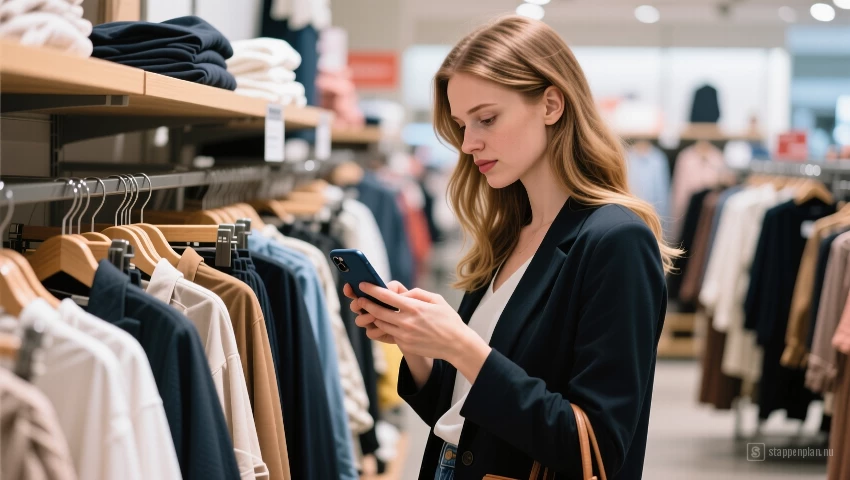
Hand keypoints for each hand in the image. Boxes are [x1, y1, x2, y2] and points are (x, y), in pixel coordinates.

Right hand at [343, 281, 407, 343]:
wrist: (418, 324)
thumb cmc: (410, 304)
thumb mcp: (405, 293)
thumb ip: (395, 288)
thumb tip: (386, 289)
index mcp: (372, 296)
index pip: (357, 291)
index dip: (350, 289)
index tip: (349, 285)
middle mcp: (368, 309)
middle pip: (354, 306)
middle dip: (357, 303)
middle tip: (361, 301)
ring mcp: (371, 322)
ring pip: (359, 320)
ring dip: (365, 317)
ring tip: (374, 315)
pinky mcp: (377, 334)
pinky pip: (370, 333)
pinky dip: (376, 329)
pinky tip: (385, 327)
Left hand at [356, 283, 490, 367]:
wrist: (456, 344)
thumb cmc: (448, 320)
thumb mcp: (436, 300)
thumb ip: (417, 294)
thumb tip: (403, 293)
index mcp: (414, 307)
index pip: (386, 296)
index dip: (372, 289)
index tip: (363, 284)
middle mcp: (406, 321)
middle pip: (378, 311)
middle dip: (366, 304)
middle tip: (360, 299)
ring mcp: (404, 335)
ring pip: (381, 324)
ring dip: (375, 316)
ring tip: (372, 310)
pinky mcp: (405, 345)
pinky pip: (390, 334)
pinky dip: (386, 327)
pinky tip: (387, 322)